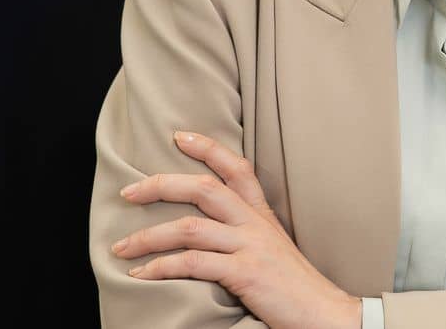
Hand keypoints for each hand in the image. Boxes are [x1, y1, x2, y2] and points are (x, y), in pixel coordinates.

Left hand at [113, 131, 360, 328]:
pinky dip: (161, 268)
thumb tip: (211, 228)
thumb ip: (247, 233)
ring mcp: (250, 246)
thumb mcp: (273, 248)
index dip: (208, 148)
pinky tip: (142, 275)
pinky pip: (194, 263)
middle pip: (203, 188)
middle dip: (160, 185)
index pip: (236, 168)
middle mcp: (255, 224)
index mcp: (262, 215)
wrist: (324, 313)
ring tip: (121, 248)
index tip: (179, 136)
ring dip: (147, 236)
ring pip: (189, 227)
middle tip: (127, 191)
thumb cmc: (294, 286)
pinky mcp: (245, 273)